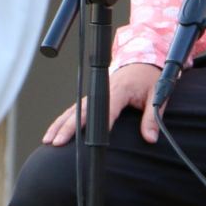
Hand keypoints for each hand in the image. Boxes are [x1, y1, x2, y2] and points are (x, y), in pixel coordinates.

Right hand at [43, 63, 162, 146]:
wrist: (140, 63)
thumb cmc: (148, 79)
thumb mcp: (157, 96)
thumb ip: (152, 118)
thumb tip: (150, 139)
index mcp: (118, 90)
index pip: (105, 108)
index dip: (98, 124)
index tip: (90, 139)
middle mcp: (101, 92)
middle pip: (81, 112)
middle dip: (67, 128)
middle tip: (57, 142)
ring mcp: (92, 95)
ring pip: (71, 111)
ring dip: (58, 126)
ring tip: (48, 140)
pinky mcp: (89, 99)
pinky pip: (72, 111)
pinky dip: (61, 121)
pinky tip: (53, 132)